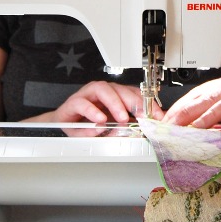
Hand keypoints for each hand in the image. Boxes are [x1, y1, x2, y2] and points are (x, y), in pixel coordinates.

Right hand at [45, 81, 164, 135]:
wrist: (63, 124)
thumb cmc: (87, 124)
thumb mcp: (109, 128)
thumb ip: (122, 128)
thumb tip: (138, 132)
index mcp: (115, 95)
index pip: (134, 94)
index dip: (147, 103)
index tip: (157, 115)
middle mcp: (103, 92)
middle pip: (121, 90)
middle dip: (134, 102)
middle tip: (142, 115)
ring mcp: (88, 95)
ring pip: (104, 90)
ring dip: (115, 104)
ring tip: (122, 118)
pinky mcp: (74, 102)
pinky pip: (83, 103)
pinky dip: (92, 112)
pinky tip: (99, 120)